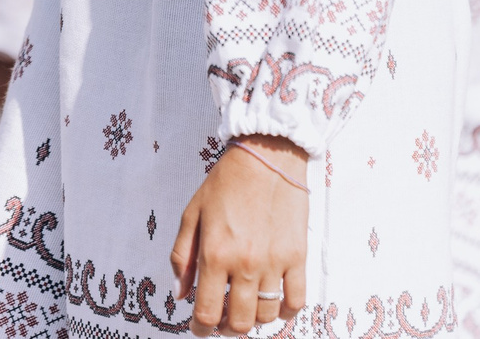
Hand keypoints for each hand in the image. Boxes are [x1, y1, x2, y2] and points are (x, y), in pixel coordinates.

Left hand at [171, 136, 308, 335]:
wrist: (266, 158)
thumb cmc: (225, 183)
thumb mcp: (192, 214)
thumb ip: (182, 256)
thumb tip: (181, 294)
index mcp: (215, 254)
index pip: (207, 312)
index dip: (201, 328)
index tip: (200, 328)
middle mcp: (245, 264)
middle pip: (239, 322)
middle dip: (227, 327)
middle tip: (223, 319)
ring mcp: (275, 263)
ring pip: (266, 316)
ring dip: (254, 319)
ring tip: (246, 307)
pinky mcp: (298, 257)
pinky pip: (296, 301)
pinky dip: (285, 310)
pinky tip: (274, 303)